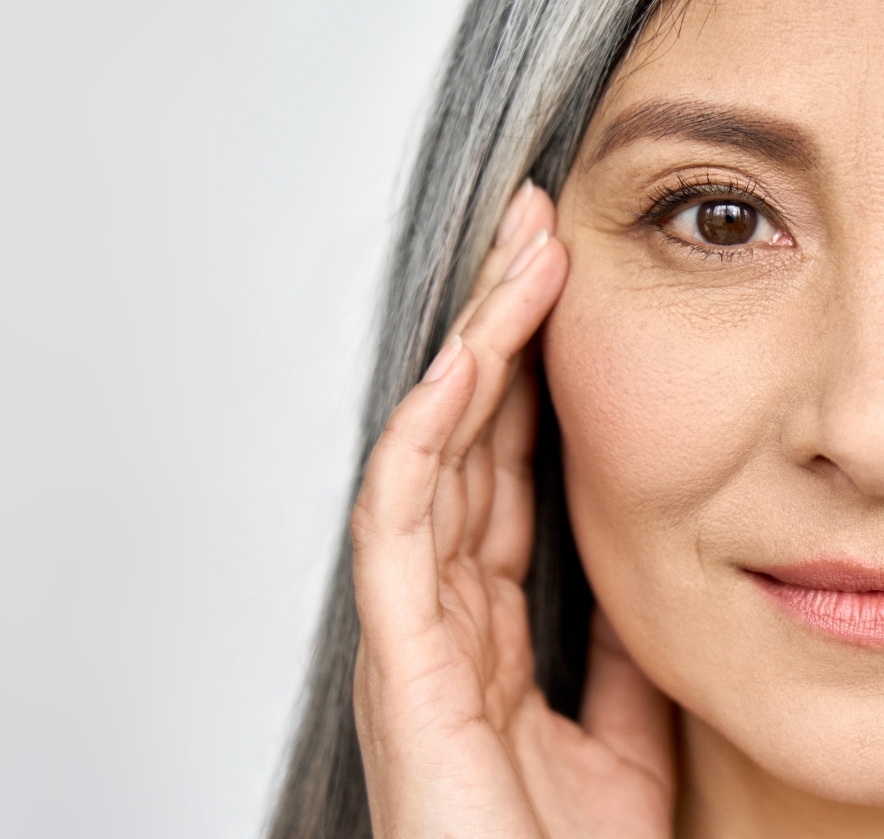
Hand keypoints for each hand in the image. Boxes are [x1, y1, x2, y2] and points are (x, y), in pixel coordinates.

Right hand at [351, 183, 674, 837]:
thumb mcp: (613, 739)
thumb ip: (612, 658)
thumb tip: (635, 579)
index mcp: (479, 627)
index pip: (501, 472)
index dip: (528, 379)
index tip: (562, 290)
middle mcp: (434, 611)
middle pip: (464, 442)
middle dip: (497, 331)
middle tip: (532, 230)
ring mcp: (408, 626)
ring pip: (429, 458)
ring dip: (471, 354)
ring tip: (516, 259)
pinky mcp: (396, 654)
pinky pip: (396, 521)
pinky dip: (424, 438)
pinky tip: (460, 369)